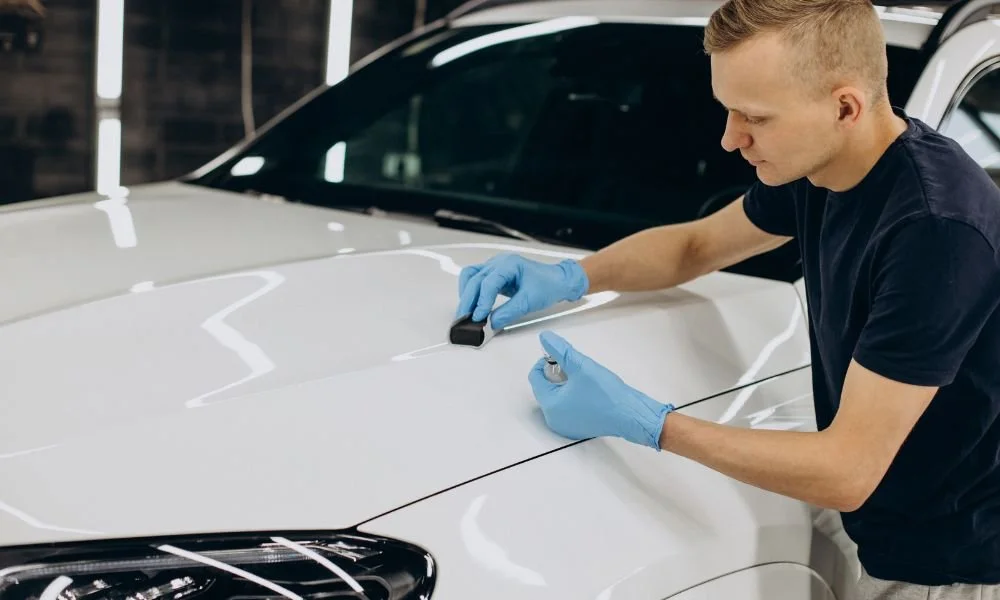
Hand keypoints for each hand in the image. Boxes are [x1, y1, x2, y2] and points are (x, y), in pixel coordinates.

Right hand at [456, 254, 588, 330]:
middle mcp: (499, 263)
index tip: (478, 317)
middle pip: (474, 279)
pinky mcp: (494, 274)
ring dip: (466, 294)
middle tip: (464, 319)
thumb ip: (508, 312)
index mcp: (509, 264)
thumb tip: (491, 323)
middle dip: (468, 301)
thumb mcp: (530, 301)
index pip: (488, 283)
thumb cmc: (549, 285)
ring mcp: (495, 267)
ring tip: (465, 313)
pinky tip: (471, 304)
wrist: (558, 281)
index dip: (481, 301)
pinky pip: (475, 279)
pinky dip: (470, 292)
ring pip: (471, 276)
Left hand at [528, 331, 674, 449]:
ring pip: (556, 396)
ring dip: (565, 384)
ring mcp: (566, 426)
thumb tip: (546, 339)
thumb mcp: (580, 365)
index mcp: (550, 405)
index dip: (545, 362)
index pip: (534, 377)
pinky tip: (588, 392)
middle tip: (575, 369)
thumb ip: (560, 350)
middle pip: (544, 387)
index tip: (561, 358)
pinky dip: (572, 396)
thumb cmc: (608, 396)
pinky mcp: (578, 427)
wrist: (632, 414)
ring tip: (583, 380)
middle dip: (556, 374)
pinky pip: (567, 407)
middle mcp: (554, 419)